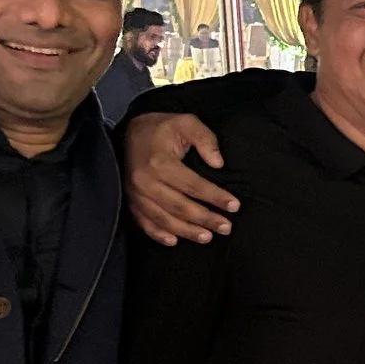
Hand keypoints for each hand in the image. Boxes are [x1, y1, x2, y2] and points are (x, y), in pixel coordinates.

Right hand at [124, 113, 238, 244]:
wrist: (130, 131)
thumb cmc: (162, 128)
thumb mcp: (187, 122)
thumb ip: (205, 140)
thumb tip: (218, 163)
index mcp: (160, 162)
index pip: (193, 185)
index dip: (215, 197)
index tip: (234, 206)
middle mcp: (145, 181)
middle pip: (180, 207)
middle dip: (205, 219)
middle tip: (226, 227)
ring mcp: (135, 194)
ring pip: (164, 219)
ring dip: (187, 231)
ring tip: (208, 237)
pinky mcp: (130, 200)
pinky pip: (144, 222)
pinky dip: (159, 234)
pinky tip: (175, 241)